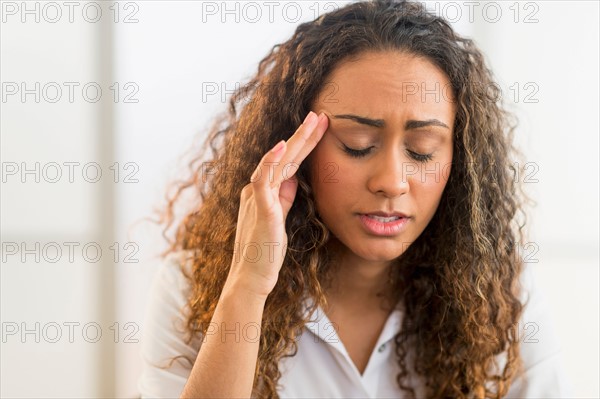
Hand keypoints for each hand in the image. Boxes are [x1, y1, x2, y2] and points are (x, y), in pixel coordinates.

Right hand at [224, 111, 328, 298]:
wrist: (251, 278)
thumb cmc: (265, 251)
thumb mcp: (278, 218)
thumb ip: (283, 197)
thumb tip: (293, 177)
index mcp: (263, 191)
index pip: (287, 162)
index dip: (303, 144)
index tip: (320, 128)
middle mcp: (257, 189)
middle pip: (283, 156)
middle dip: (303, 135)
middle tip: (320, 114)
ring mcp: (256, 197)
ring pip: (276, 161)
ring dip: (295, 140)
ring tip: (312, 121)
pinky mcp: (259, 209)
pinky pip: (262, 180)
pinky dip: (271, 162)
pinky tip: (282, 146)